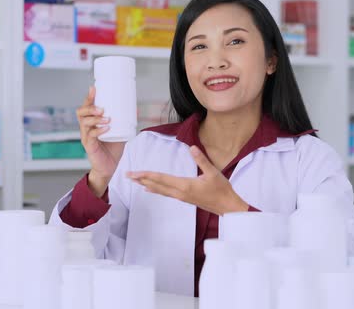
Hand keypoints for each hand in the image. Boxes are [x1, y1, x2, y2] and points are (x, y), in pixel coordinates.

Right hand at [77, 86, 125, 195]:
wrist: (110, 167)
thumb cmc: (113, 148)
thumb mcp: (120, 132)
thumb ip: (124, 121)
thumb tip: (135, 108)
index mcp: (92, 122)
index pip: (87, 106)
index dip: (89, 97)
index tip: (94, 88)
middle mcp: (86, 128)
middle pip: (81, 113)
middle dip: (90, 108)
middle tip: (102, 108)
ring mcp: (86, 137)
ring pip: (84, 123)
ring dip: (95, 119)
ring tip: (107, 118)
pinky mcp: (89, 146)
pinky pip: (90, 136)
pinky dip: (99, 131)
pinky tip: (106, 129)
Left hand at [126, 146, 248, 215]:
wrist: (227, 207)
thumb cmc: (221, 189)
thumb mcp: (213, 172)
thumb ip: (201, 159)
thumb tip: (192, 147)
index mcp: (185, 185)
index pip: (161, 179)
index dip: (147, 175)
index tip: (135, 172)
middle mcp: (179, 192)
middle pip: (156, 185)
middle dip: (141, 180)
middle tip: (127, 175)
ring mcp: (181, 197)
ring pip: (159, 190)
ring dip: (146, 184)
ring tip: (134, 181)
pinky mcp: (184, 198)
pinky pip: (165, 193)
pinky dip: (155, 190)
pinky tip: (149, 189)